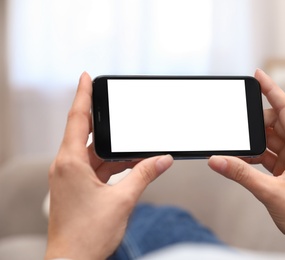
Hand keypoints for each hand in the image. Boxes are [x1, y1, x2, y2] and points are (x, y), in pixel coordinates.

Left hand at [45, 72, 172, 259]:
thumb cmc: (87, 236)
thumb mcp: (122, 200)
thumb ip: (144, 175)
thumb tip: (162, 160)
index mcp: (70, 163)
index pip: (77, 119)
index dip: (83, 95)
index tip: (85, 77)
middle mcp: (66, 167)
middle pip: (87, 134)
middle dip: (106, 123)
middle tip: (119, 109)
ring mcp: (70, 178)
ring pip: (94, 153)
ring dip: (115, 151)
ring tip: (137, 146)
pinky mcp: (77, 188)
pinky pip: (96, 168)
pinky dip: (113, 165)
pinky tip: (131, 165)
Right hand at [208, 69, 284, 254]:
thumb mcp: (269, 193)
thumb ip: (240, 174)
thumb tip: (216, 160)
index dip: (271, 89)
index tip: (258, 75)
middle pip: (275, 123)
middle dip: (255, 124)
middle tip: (237, 127)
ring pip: (271, 140)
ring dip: (254, 144)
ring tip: (237, 150)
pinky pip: (269, 155)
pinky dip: (255, 156)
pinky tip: (243, 161)